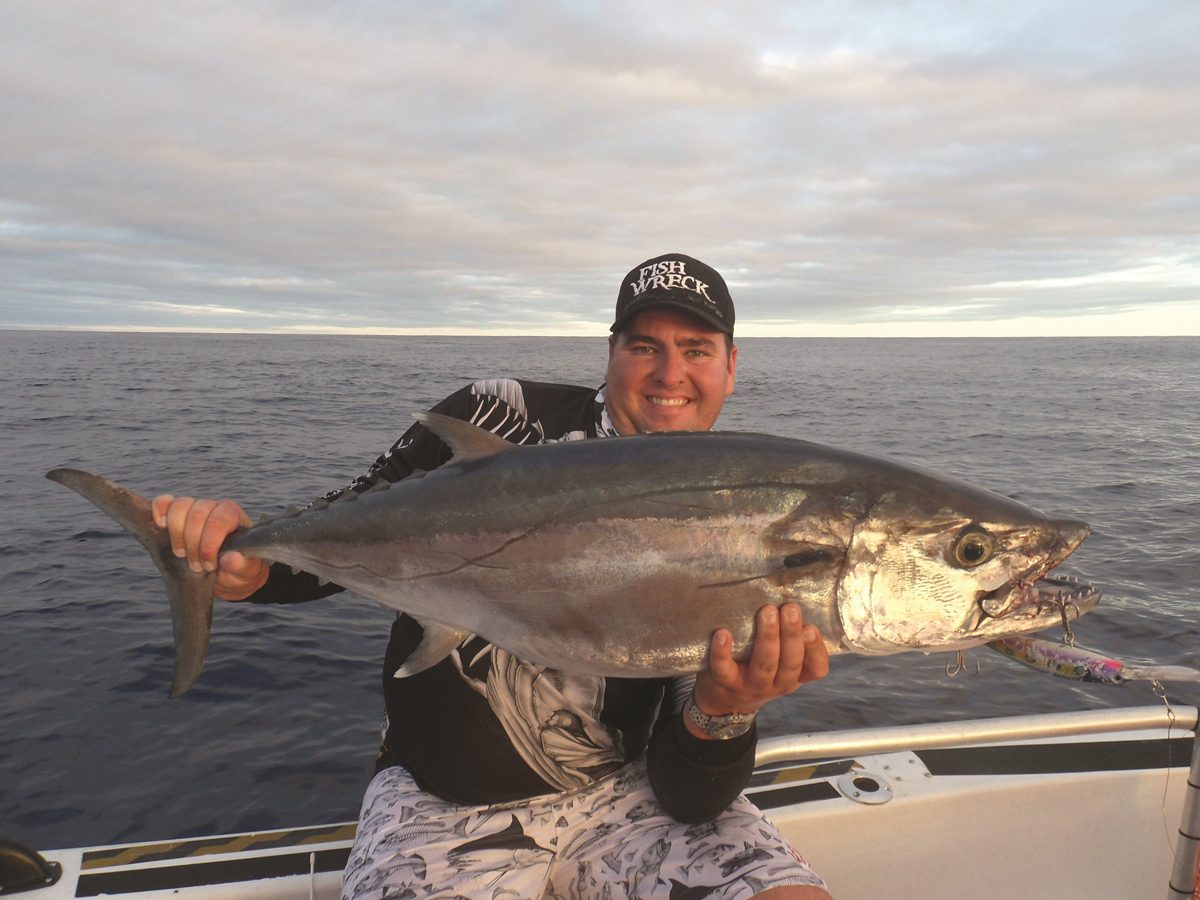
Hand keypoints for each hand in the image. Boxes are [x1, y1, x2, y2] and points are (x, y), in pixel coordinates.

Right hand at [150, 495, 267, 600]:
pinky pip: (164, 502)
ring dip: (176, 534)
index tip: (209, 566)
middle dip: (192, 545)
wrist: (230, 571)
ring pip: (179, 506)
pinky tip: (161, 526)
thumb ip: (242, 566)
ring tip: (181, 554)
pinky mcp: (177, 513)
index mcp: (235, 516)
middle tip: (197, 566)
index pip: (218, 521)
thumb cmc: (239, 568)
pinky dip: (159, 511)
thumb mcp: (246, 572)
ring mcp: (195, 507)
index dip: (209, 545)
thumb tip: (230, 559)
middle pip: (196, 515)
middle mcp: (215, 507)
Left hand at [691, 603, 829, 723]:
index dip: (816, 649)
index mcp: (794, 676)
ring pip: (764, 664)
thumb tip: (790, 599)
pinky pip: (724, 669)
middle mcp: (777, 684)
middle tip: (790, 608)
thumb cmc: (755, 671)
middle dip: (791, 634)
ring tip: (767, 612)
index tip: (810, 628)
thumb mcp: (779, 663)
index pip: (816, 668)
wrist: (723, 704)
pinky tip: (722, 634)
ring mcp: (751, 685)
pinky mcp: (725, 684)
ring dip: (767, 637)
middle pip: (790, 663)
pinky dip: (722, 651)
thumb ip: (787, 639)